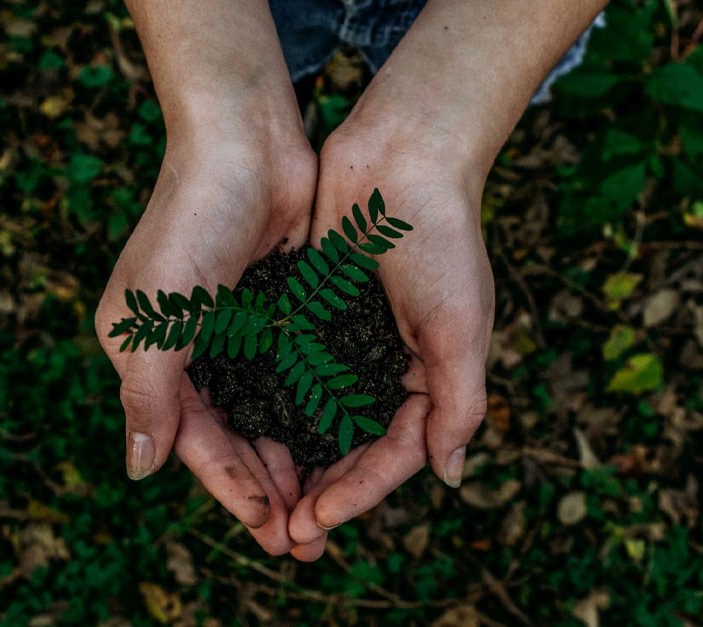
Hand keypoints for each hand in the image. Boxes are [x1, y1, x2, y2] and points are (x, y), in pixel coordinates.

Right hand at [95, 131, 315, 555]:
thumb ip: (148, 395)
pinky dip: (313, 413)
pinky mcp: (278, 311)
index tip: (269, 527)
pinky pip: (296, 377)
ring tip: (325, 507)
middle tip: (304, 539)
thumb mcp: (156, 315)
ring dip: (293, 460)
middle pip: (232, 436)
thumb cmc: (191, 221)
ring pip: (267, 414)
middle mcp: (190, 350)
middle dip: (265, 488)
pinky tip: (340, 444)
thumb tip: (139, 471)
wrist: (246, 140)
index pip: (192, 439)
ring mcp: (236, 331)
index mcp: (149, 354)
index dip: (230, 486)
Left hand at [286, 121, 493, 560]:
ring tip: (259, 499)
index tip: (318, 520)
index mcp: (429, 378)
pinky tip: (241, 432)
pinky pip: (288, 372)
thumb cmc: (442, 239)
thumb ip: (459, 403)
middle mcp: (385, 368)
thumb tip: (449, 476)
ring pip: (314, 418)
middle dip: (321, 491)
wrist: (402, 156)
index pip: (394, 454)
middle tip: (284, 532)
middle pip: (350, 448)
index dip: (359, 493)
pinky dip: (270, 405)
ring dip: (291, 460)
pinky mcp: (310, 314)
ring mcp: (346, 343)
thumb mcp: (461, 326)